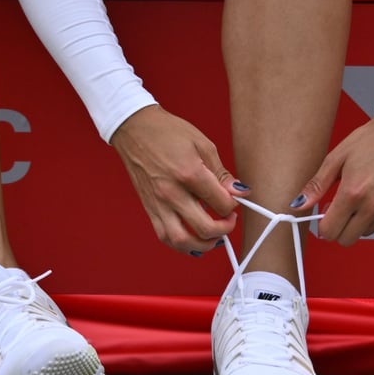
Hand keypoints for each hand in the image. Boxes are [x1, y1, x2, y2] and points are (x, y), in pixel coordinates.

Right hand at [111, 105, 248, 254]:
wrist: (134, 129)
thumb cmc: (167, 132)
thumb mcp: (202, 144)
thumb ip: (221, 173)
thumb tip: (239, 191)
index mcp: (189, 173)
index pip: (221, 203)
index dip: (233, 205)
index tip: (233, 200)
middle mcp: (172, 193)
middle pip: (204, 227)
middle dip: (224, 229)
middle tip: (228, 221)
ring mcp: (158, 203)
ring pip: (182, 240)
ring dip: (203, 245)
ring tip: (213, 238)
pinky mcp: (149, 208)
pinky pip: (164, 236)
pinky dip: (181, 244)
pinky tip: (193, 241)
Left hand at [293, 112, 373, 245]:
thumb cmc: (372, 140)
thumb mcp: (337, 157)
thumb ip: (316, 185)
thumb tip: (298, 204)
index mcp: (353, 192)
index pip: (330, 232)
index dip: (324, 225)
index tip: (326, 214)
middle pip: (347, 239)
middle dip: (340, 227)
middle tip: (342, 207)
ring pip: (366, 233)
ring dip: (359, 222)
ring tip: (362, 197)